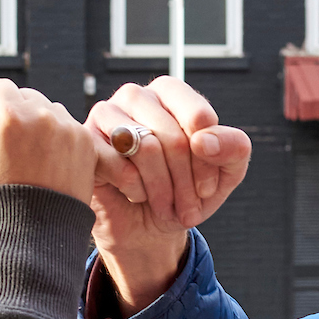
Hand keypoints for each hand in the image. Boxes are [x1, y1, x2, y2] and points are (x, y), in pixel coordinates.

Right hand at [0, 79, 105, 201]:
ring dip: (41, 125)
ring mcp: (66, 127)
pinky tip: (51, 163)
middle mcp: (40, 114)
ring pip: (49, 109)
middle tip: (16, 150)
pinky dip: (60, 139)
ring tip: (35, 159)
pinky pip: (68, 126)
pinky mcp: (84, 141)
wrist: (35, 231)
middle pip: (26, 96)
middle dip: (19, 116)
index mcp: (7, 115)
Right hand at [85, 78, 252, 313]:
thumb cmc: (183, 191)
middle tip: (189, 209)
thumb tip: (205, 141)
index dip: (208, 160)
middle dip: (186, 182)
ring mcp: (106, 116)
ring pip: (145, 149)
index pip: (199, 118)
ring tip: (166, 206)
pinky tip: (136, 195)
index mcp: (170, 92)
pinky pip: (118, 167)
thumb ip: (233, 149)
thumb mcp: (224, 173)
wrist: (146, 226)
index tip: (208, 187)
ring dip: (163, 189)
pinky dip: (135, 190)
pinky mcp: (85, 143)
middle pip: (172, 136)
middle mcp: (136, 96)